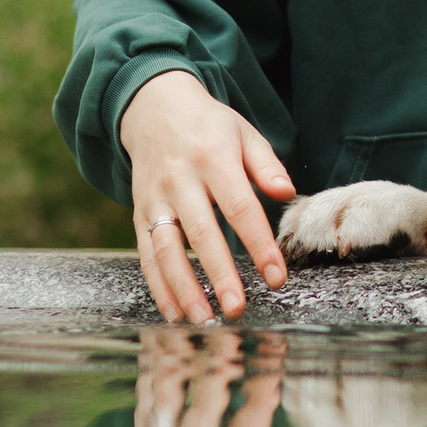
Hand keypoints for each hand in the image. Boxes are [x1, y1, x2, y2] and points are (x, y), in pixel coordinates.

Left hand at [120, 330, 293, 426]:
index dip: (260, 405)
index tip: (275, 376)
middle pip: (203, 410)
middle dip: (221, 374)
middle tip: (236, 340)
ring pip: (168, 395)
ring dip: (183, 359)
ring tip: (198, 329)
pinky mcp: (141, 424)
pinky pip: (144, 388)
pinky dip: (152, 360)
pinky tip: (164, 333)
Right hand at [122, 70, 295, 321]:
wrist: (153, 107)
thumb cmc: (208, 126)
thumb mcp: (243, 132)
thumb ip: (266, 164)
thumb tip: (287, 193)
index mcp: (212, 158)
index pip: (239, 207)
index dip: (259, 244)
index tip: (276, 277)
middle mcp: (180, 180)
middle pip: (201, 233)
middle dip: (220, 274)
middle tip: (238, 308)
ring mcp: (155, 199)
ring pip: (166, 250)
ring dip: (184, 288)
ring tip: (204, 319)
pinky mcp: (139, 214)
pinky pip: (146, 254)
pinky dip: (158, 286)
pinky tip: (174, 312)